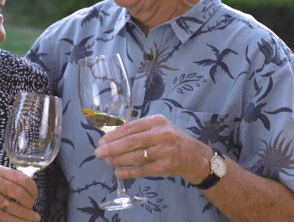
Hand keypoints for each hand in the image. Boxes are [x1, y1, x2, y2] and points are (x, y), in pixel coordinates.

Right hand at [0, 165, 40, 221]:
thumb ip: (4, 178)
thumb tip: (25, 185)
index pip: (21, 177)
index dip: (32, 188)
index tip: (35, 194)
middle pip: (20, 192)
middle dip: (31, 202)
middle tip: (34, 208)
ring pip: (14, 206)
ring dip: (27, 214)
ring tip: (34, 218)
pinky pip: (6, 217)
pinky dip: (17, 221)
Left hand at [94, 114, 210, 184]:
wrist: (194, 156)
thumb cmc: (171, 140)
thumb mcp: (158, 128)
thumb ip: (139, 130)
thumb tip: (112, 136)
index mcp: (157, 121)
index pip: (130, 128)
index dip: (113, 135)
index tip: (101, 140)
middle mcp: (162, 134)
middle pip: (131, 142)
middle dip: (111, 148)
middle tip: (98, 152)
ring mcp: (165, 151)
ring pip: (135, 156)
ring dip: (118, 160)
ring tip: (107, 161)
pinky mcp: (166, 166)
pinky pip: (142, 170)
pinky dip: (128, 172)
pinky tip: (118, 172)